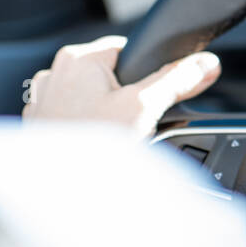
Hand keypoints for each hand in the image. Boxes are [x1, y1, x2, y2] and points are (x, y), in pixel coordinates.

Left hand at [22, 35, 220, 136]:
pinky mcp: (40, 128)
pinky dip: (89, 132)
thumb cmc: (90, 151)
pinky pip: (75, 120)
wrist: (58, 197)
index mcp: (79, 58)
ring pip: (92, 100)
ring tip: (117, 140)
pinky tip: (98, 151)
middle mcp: (55, 75)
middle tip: (138, 125)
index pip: (128, 49)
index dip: (149, 72)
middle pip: (111, 77)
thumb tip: (205, 63)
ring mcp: (43, 103)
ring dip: (109, 117)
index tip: (157, 94)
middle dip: (130, 99)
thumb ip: (177, 80)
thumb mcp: (145, 108)